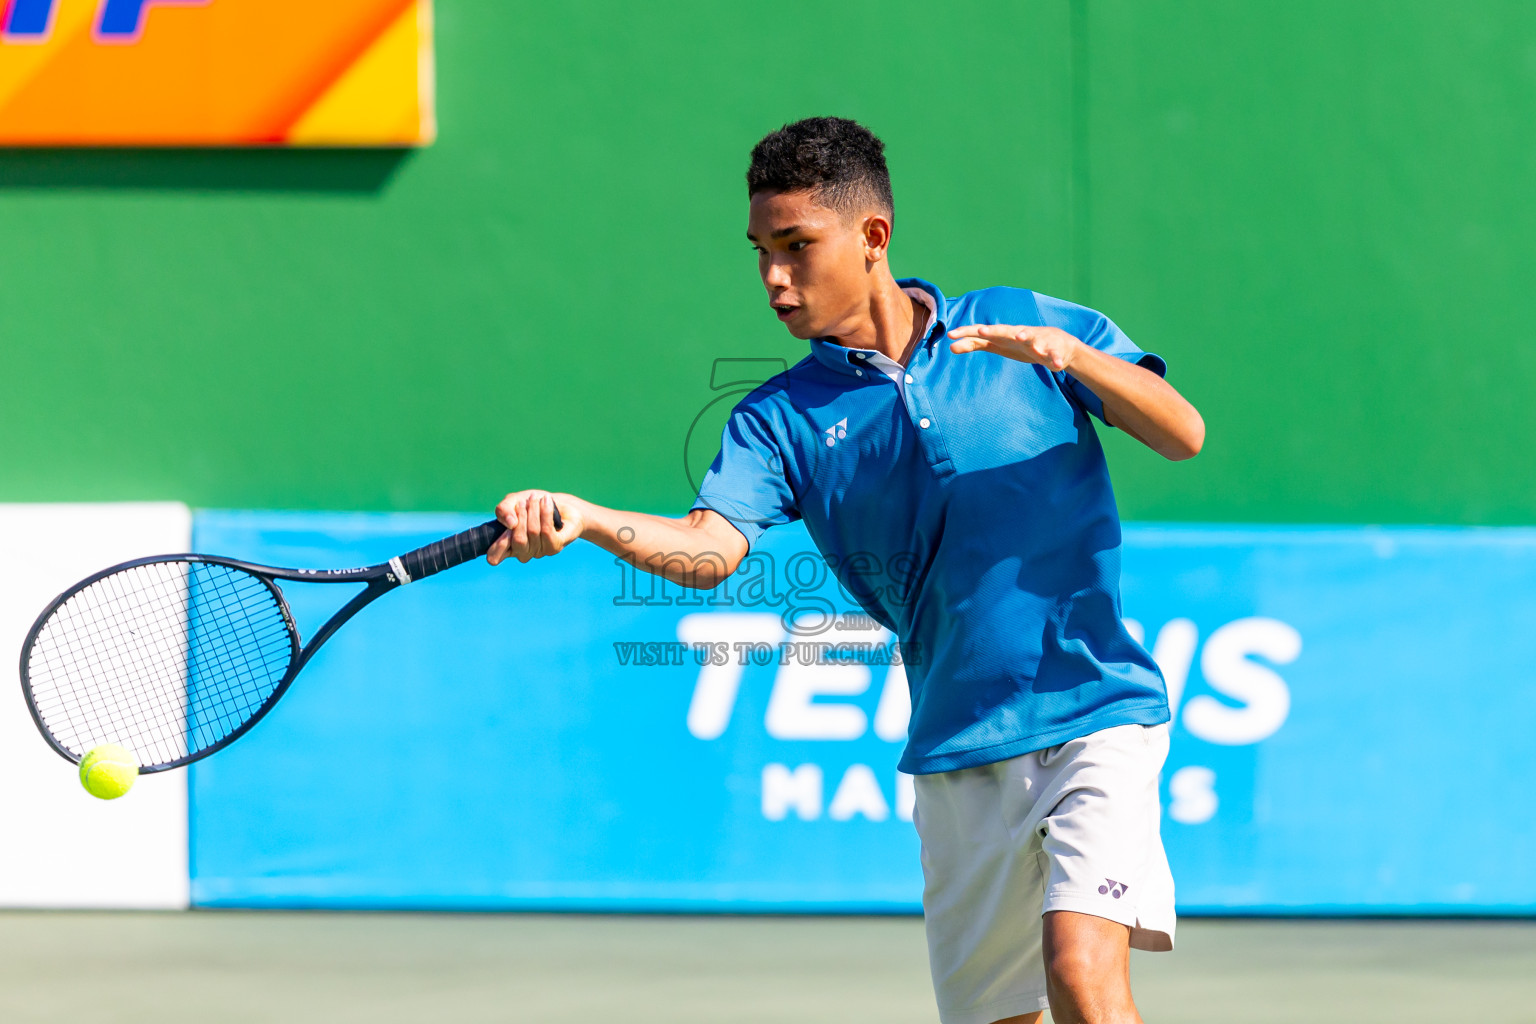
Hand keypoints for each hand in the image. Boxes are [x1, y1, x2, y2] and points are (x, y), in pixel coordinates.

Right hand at [487, 490, 583, 564]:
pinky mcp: (554, 547)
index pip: (494, 557)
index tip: (509, 523)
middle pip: (518, 540)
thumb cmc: (532, 504)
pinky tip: (546, 501)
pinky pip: (547, 530)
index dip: (498, 544)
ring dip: (534, 510)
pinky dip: (545, 512)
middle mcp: (522, 552)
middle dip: (521, 516)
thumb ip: (503, 510)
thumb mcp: (512, 501)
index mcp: (507, 545)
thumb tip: (511, 523)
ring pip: (533, 532)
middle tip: (524, 501)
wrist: (561, 504)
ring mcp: (538, 552)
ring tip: (535, 498)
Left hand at [947, 323, 1081, 371]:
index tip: (950, 334)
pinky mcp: (1052, 351)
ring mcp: (1036, 341)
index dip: (967, 333)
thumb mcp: (996, 345)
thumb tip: (950, 347)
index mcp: (1003, 334)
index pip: (982, 332)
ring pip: (1030, 337)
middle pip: (1004, 331)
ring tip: (1020, 336)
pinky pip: (1053, 355)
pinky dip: (1055, 359)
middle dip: (994, 331)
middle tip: (982, 331)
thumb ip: (975, 345)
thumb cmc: (1019, 344)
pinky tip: (1056, 365)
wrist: (1056, 344)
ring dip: (1025, 336)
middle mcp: (1018, 334)